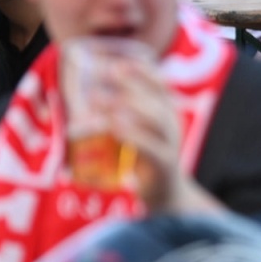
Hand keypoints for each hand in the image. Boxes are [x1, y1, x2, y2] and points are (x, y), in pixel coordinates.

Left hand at [109, 59, 191, 213]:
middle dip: (128, 84)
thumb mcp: (136, 133)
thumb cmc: (145, 161)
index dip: (142, 71)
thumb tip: (88, 98)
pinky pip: (152, 147)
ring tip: (98, 100)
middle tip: (101, 75)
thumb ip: (120, 116)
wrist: (166, 198)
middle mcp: (172, 125)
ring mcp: (170, 144)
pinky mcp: (164, 165)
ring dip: (126, 106)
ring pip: (155, 118)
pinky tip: (114, 127)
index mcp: (166, 113)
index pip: (160, 84)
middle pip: (155, 98)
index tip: (117, 63)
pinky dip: (133, 134)